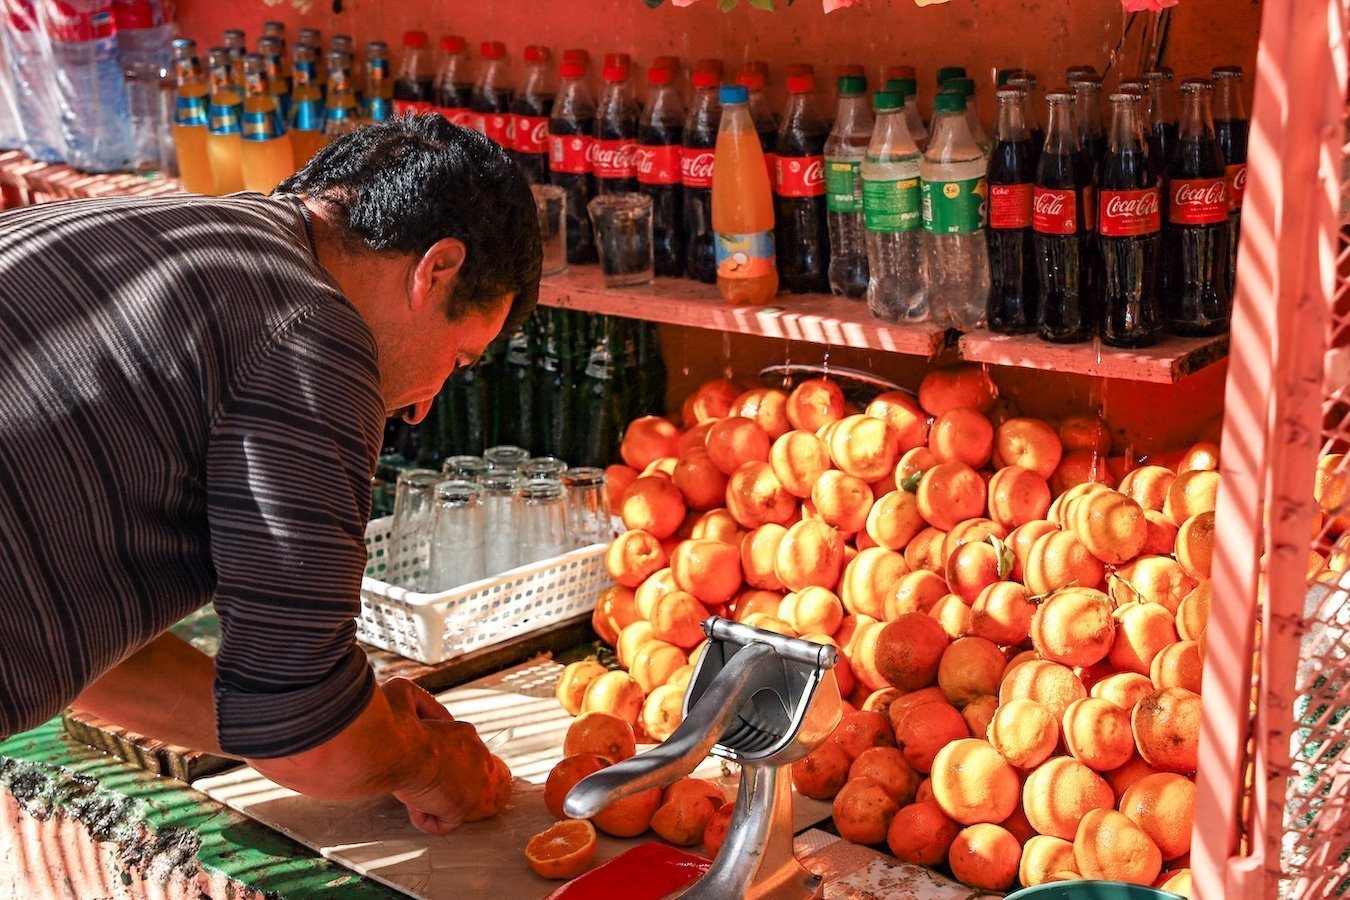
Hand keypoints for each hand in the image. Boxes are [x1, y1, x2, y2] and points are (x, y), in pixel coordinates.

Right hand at [382, 678, 491, 835]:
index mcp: (465, 733)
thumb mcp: (403, 693)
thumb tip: (418, 712)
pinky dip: (425, 819)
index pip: (460, 755)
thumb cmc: (393, 724)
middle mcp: (478, 756)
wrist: (394, 747)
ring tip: (413, 791)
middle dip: (440, 784)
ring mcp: (475, 782)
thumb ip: (415, 702)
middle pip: (464, 778)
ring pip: (454, 800)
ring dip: (431, 800)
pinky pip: (444, 823)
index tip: (419, 766)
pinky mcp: (463, 806)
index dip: (436, 764)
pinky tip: (412, 806)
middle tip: (417, 782)